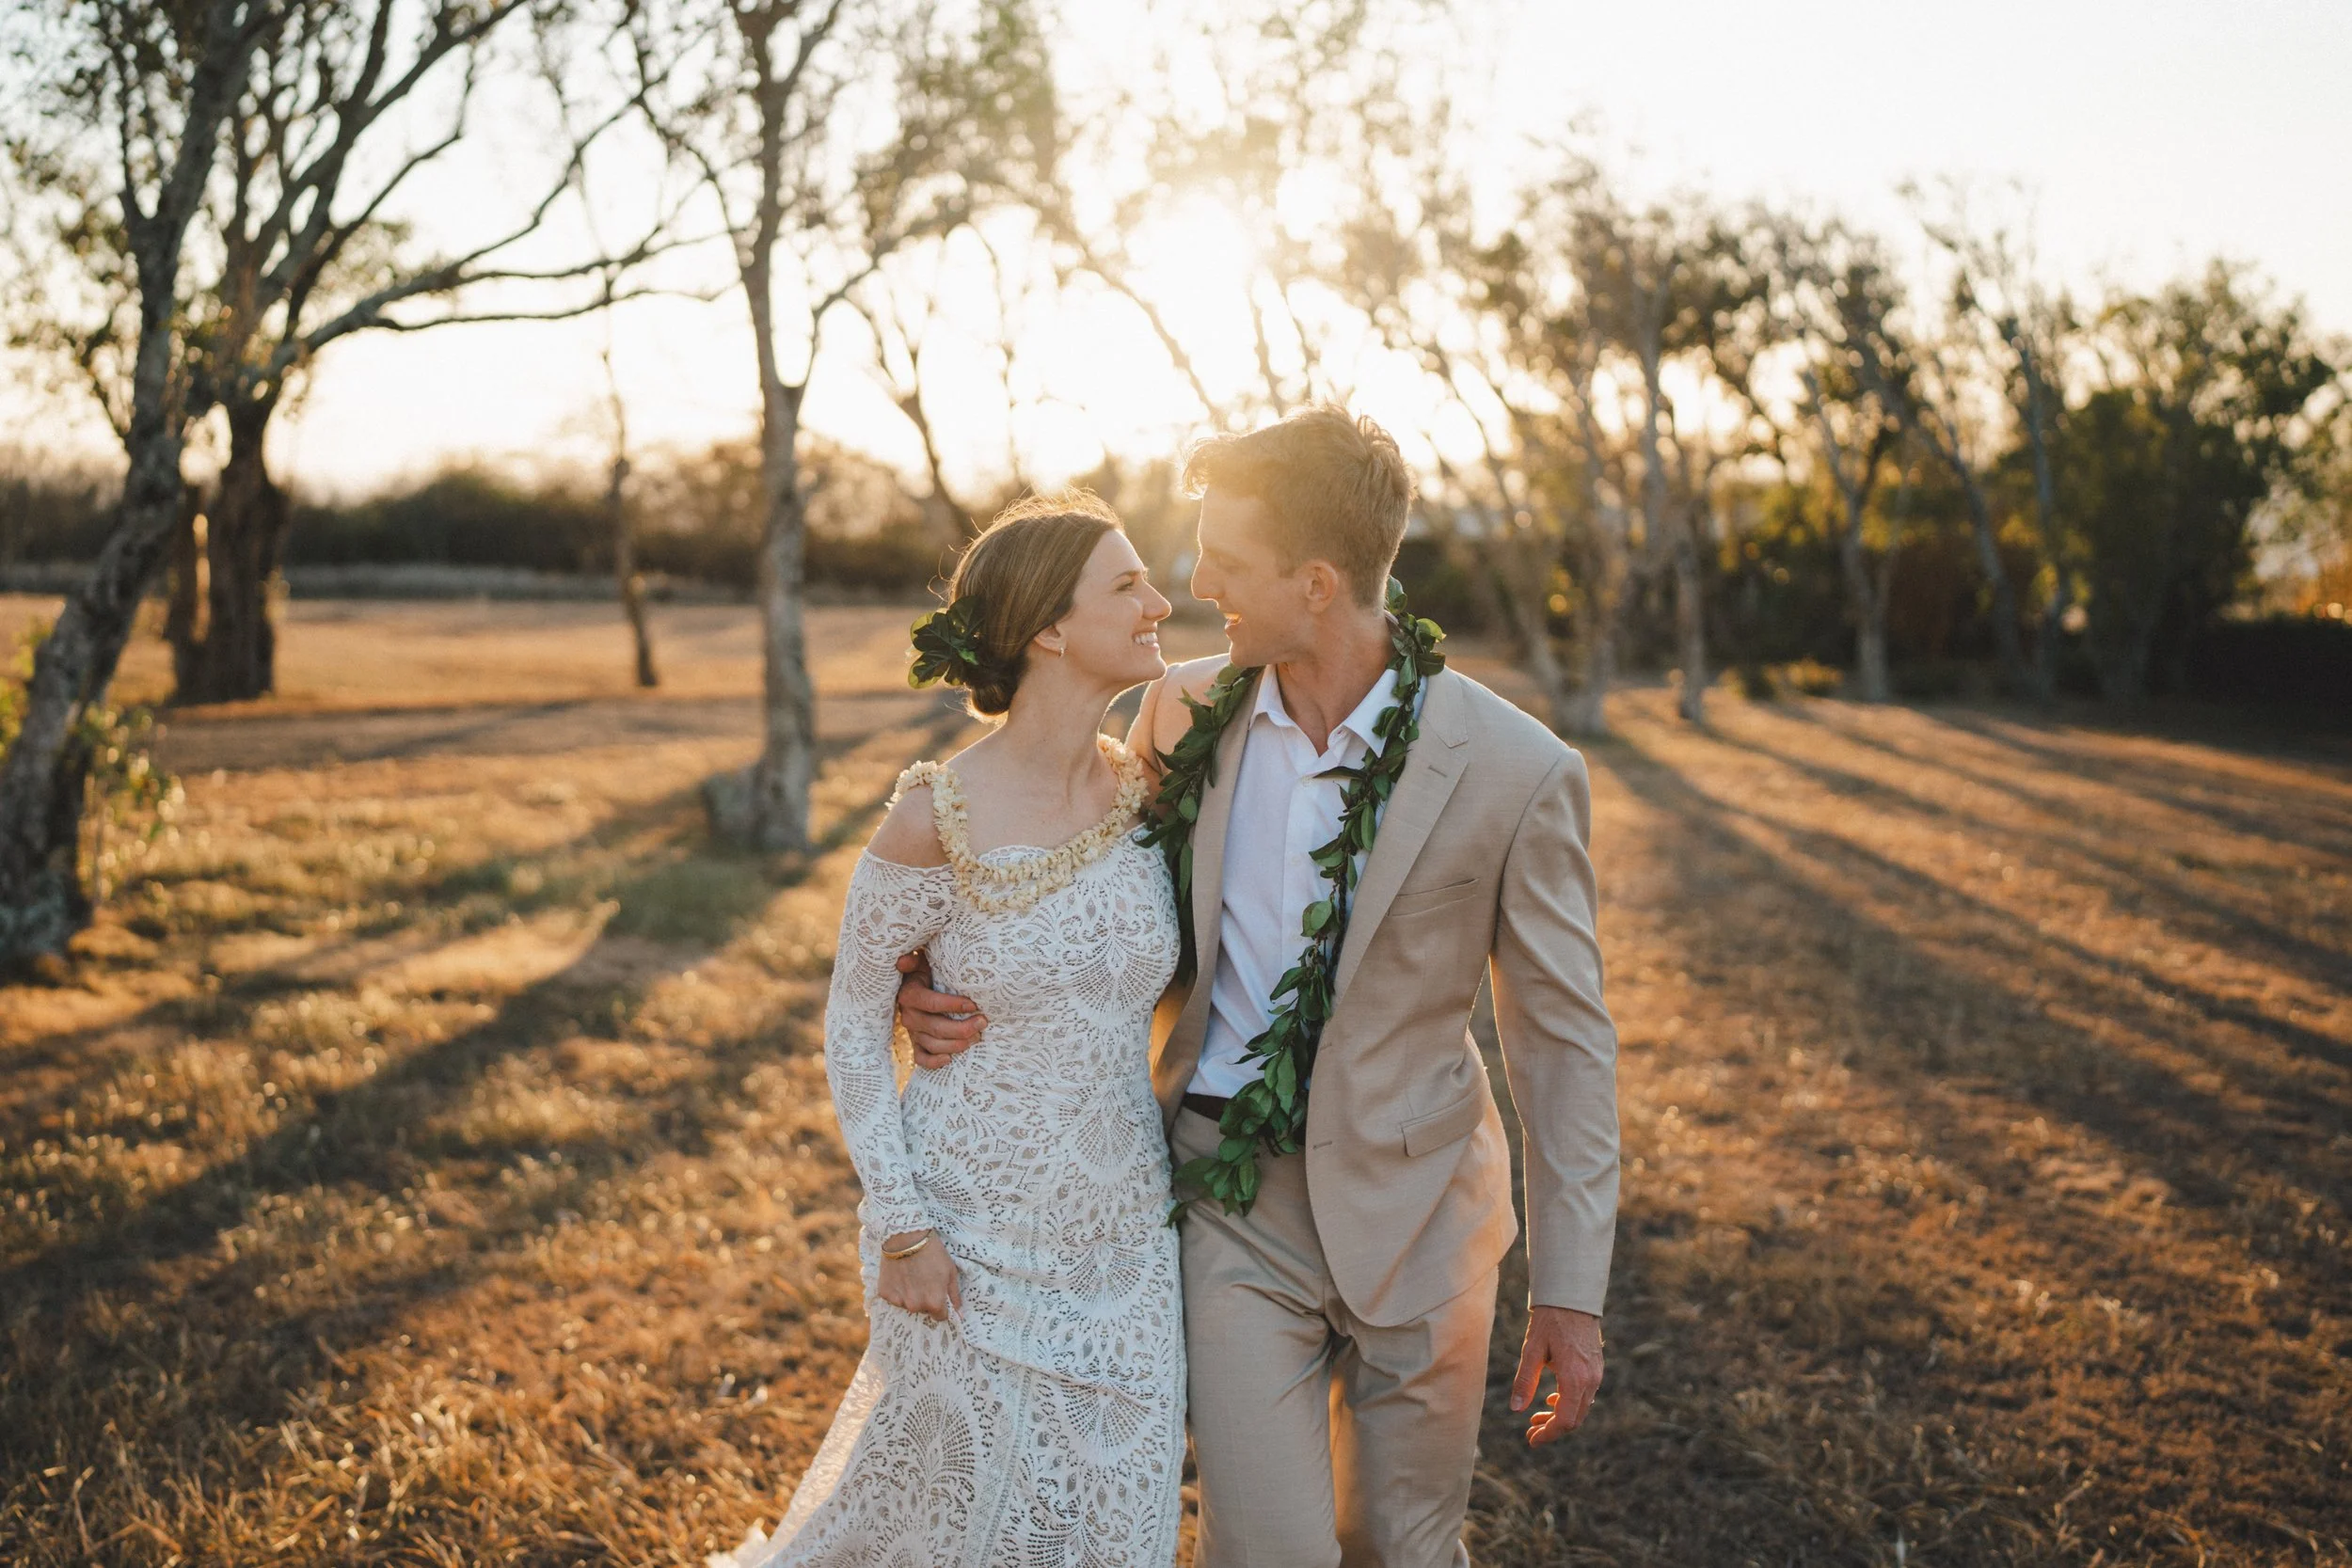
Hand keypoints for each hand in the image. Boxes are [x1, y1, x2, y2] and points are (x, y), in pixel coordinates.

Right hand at [877, 1231, 961, 1320]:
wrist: (906, 1236)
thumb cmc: (932, 1252)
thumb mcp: (950, 1271)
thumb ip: (954, 1295)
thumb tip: (960, 1314)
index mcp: (934, 1302)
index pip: (940, 1316)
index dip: (941, 1306)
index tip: (938, 1295)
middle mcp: (915, 1305)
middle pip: (923, 1309)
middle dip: (925, 1299)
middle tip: (924, 1280)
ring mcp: (898, 1300)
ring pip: (908, 1304)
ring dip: (910, 1295)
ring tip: (911, 1275)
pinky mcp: (885, 1293)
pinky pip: (894, 1297)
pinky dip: (897, 1289)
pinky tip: (900, 1274)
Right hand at [895, 951, 984, 1069]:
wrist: (915, 986)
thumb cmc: (925, 971)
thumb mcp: (920, 961)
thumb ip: (913, 958)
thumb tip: (905, 960)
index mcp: (910, 995)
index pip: (932, 1003)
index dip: (953, 1005)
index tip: (974, 1005)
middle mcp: (909, 1016)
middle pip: (937, 1028)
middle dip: (963, 1027)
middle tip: (983, 1022)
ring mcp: (912, 1032)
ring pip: (933, 1045)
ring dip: (956, 1045)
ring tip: (977, 1037)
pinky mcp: (916, 1044)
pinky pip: (922, 1058)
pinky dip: (934, 1062)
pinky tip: (950, 1058)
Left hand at [1510, 1305, 1602, 1443]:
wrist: (1572, 1298)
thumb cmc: (1549, 1321)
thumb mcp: (1531, 1350)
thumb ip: (1525, 1381)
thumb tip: (1516, 1409)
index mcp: (1574, 1378)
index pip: (1564, 1420)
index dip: (1548, 1434)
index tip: (1532, 1440)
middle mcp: (1590, 1380)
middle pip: (1574, 1419)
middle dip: (1552, 1429)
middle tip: (1531, 1431)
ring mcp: (1596, 1374)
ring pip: (1580, 1408)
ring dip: (1560, 1416)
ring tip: (1536, 1416)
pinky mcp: (1596, 1367)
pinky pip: (1585, 1395)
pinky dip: (1569, 1403)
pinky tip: (1551, 1399)